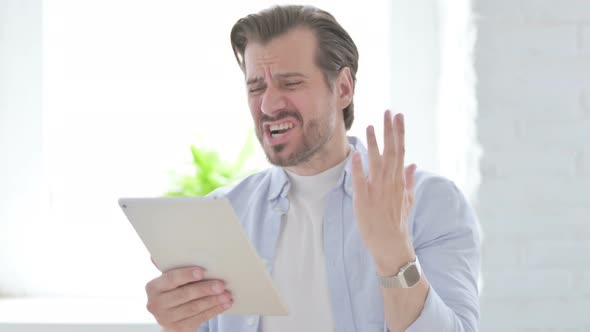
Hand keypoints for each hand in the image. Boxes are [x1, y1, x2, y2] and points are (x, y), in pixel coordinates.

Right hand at [145, 266, 232, 331]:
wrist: (170, 317)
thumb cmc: (173, 291)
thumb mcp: (170, 280)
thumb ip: (172, 266)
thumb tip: (168, 249)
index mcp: (152, 287)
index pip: (170, 278)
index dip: (186, 275)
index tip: (202, 271)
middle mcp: (155, 304)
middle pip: (184, 294)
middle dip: (205, 289)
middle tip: (221, 284)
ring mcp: (166, 319)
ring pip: (194, 308)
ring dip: (213, 300)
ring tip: (227, 294)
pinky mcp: (178, 329)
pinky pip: (200, 318)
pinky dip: (215, 310)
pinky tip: (225, 304)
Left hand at [351, 111, 416, 274]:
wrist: (390, 244)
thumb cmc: (397, 222)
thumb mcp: (407, 200)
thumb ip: (409, 181)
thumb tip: (413, 164)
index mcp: (399, 181)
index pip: (400, 151)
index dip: (399, 132)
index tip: (398, 116)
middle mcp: (390, 183)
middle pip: (391, 152)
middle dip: (389, 131)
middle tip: (388, 112)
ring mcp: (377, 191)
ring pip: (376, 163)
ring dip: (373, 144)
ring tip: (370, 126)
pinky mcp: (364, 200)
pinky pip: (361, 181)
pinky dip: (359, 168)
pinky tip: (357, 154)